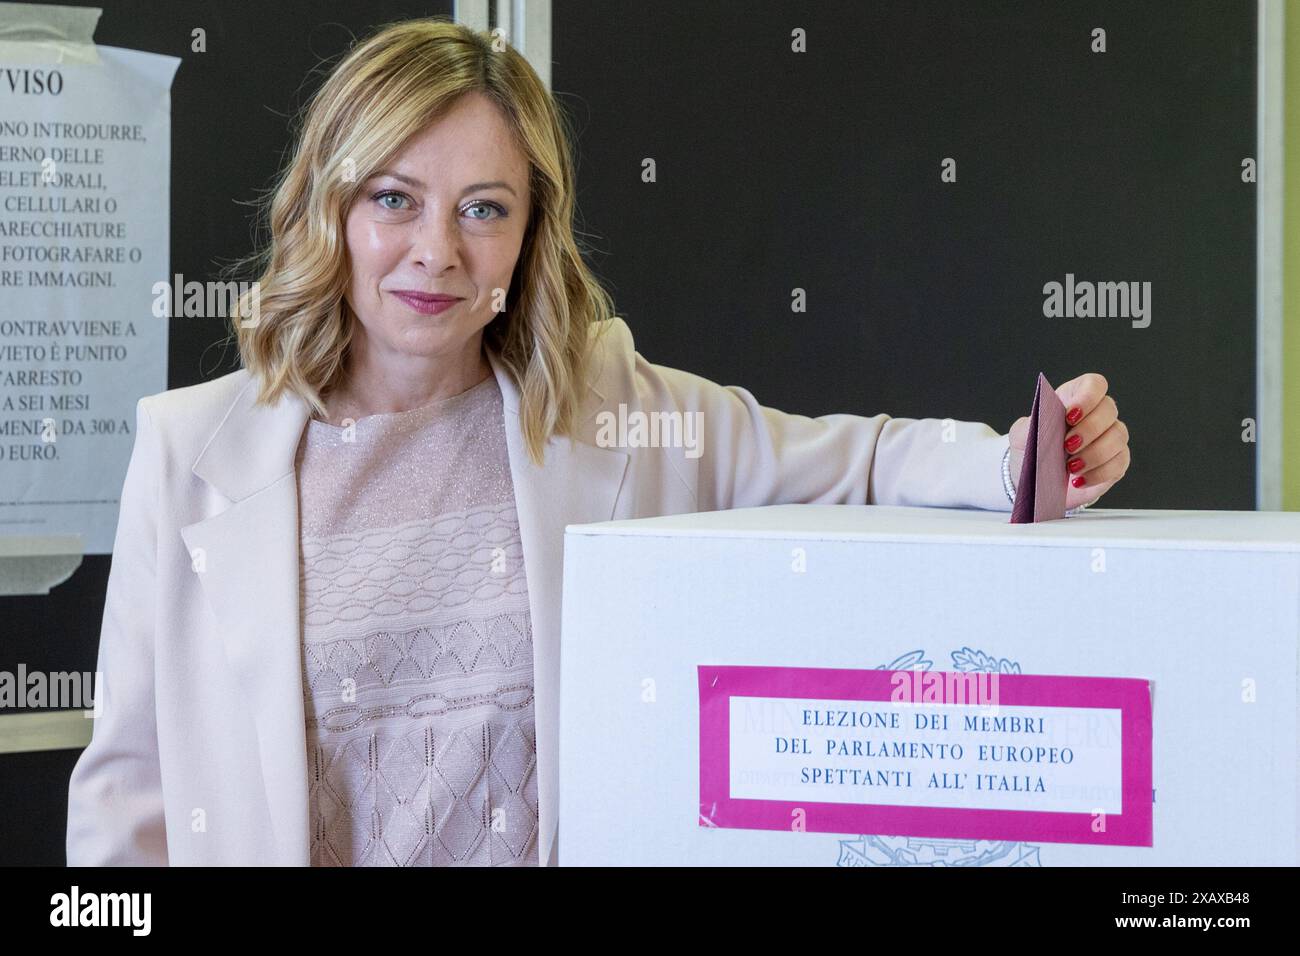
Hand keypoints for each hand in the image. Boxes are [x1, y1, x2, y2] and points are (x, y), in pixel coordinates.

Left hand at [1007, 373, 1129, 510]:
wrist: (1035, 482)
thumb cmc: (1031, 451)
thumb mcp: (1022, 436)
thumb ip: (1029, 426)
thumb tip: (1040, 423)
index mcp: (1074, 399)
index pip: (1094, 385)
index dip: (1087, 397)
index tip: (1070, 415)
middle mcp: (1097, 415)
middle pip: (1109, 409)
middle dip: (1089, 428)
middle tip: (1067, 446)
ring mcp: (1110, 437)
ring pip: (1118, 436)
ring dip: (1094, 453)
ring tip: (1070, 466)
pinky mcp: (1116, 461)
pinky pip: (1119, 462)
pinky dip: (1098, 473)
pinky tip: (1078, 479)